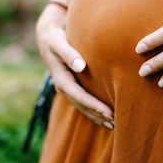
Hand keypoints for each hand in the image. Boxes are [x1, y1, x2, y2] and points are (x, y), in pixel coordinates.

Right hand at [36, 3, 114, 128]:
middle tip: (115, 123)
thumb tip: (80, 65)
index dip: (94, 106)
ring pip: (82, 107)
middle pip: (82, 106)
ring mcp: (66, 88)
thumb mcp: (59, 43)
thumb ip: (69, 54)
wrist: (47, 37)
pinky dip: (92, 110)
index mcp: (61, 79)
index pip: (79, 96)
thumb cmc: (55, 38)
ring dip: (96, 116)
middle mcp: (63, 86)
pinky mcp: (71, 86)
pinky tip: (104, 116)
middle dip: (97, 115)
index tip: (108, 112)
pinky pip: (82, 102)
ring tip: (112, 125)